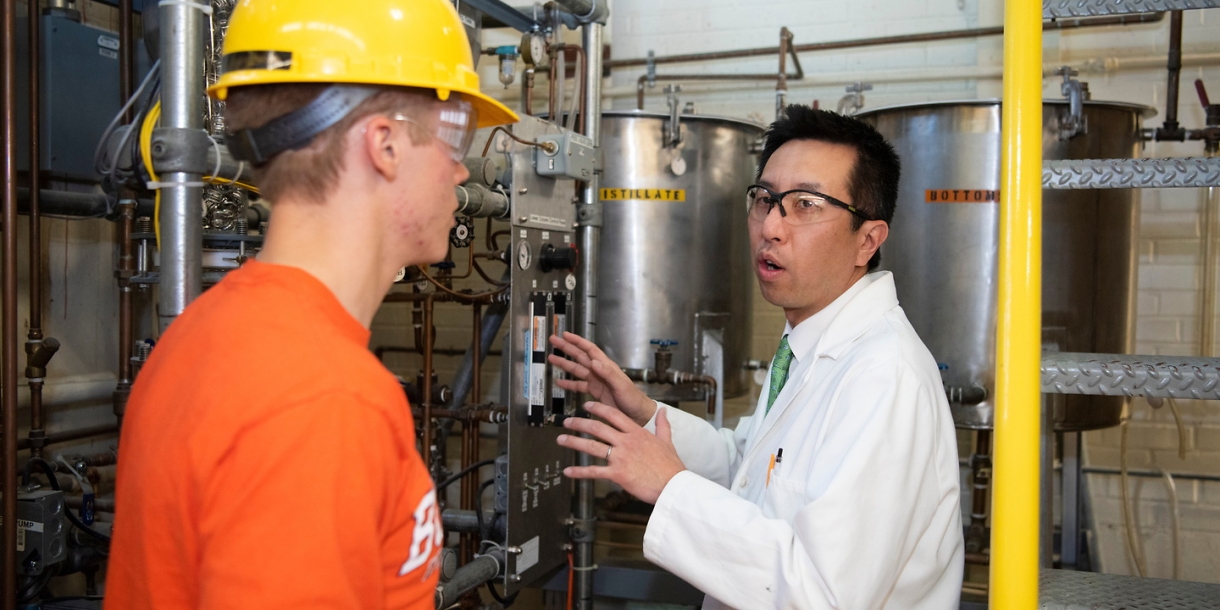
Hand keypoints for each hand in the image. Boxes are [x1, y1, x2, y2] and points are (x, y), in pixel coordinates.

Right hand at [549, 331, 656, 425]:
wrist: (638, 415)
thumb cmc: (633, 399)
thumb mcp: (622, 385)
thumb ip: (608, 374)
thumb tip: (594, 361)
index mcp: (606, 366)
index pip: (589, 350)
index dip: (577, 341)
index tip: (565, 335)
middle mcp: (599, 371)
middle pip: (580, 356)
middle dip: (566, 348)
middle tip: (554, 340)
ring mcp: (596, 381)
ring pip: (577, 369)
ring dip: (564, 364)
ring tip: (551, 358)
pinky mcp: (595, 392)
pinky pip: (579, 386)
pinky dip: (569, 384)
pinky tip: (559, 383)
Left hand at [557, 403, 683, 504]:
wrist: (674, 486)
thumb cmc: (671, 466)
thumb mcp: (668, 441)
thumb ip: (663, 425)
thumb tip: (663, 411)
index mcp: (637, 433)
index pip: (613, 414)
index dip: (598, 408)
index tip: (586, 405)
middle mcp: (626, 442)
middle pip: (598, 427)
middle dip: (579, 423)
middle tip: (567, 421)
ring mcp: (620, 457)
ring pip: (592, 446)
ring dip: (574, 442)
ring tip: (561, 439)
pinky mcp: (617, 474)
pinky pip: (594, 471)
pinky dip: (579, 472)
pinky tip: (568, 471)